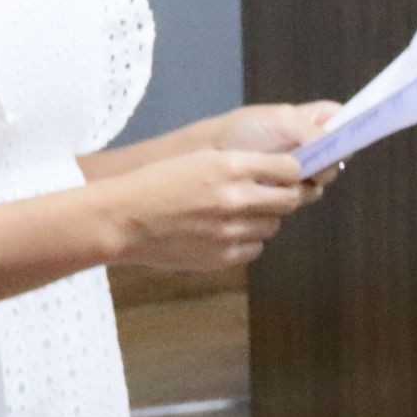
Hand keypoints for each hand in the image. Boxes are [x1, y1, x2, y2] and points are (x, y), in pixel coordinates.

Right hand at [105, 147, 307, 269]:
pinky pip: (254, 249)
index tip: (285, 175)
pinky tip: (224, 233)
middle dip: (284, 196)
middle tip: (268, 195)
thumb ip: (243, 166)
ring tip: (234, 215)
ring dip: (262, 220)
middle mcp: (237, 198)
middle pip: (290, 200)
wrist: (124, 219)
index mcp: (232, 166)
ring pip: (272, 226)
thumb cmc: (158, 184)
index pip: (291, 170)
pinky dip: (246, 242)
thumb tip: (279, 173)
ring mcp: (231, 231)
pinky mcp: (223, 257)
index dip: (291, 172)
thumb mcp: (202, 159)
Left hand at [209, 101, 345, 194]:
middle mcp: (307, 146)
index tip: (348, 141)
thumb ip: (313, 132)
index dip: (351, 128)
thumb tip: (341, 153)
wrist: (202, 159)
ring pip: (318, 183)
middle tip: (306, 166)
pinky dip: (291, 199)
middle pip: (335, 158)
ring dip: (306, 185)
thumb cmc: (241, 132)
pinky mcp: (280, 195)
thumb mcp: (280, 121)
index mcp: (310, 119)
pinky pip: (300, 200)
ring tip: (281, 181)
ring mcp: (294, 172)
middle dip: (324, 165)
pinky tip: (274, 195)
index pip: (342, 119)